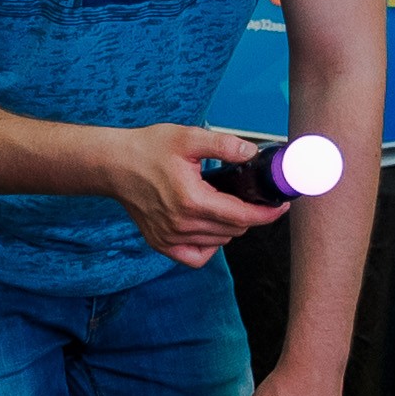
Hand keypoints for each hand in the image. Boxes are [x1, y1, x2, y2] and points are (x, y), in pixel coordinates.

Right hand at [110, 124, 291, 266]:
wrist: (114, 165)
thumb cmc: (148, 149)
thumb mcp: (189, 138)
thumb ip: (224, 145)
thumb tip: (251, 153)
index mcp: (192, 201)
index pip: (242, 216)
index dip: (267, 213)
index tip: (280, 206)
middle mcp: (182, 225)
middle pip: (234, 231)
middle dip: (251, 216)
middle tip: (254, 198)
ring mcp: (170, 238)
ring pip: (218, 243)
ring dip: (230, 228)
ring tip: (228, 206)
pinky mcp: (161, 244)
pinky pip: (196, 257)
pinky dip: (209, 246)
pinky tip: (209, 228)